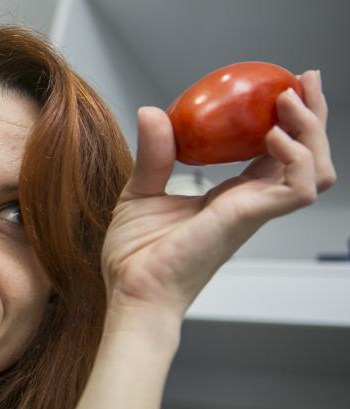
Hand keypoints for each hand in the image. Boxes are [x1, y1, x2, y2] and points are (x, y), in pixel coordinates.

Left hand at [102, 70, 335, 319]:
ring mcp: (254, 212)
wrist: (131, 291)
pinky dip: (296, 157)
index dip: (290, 121)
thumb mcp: (140, 192)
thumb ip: (154, 154)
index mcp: (232, 197)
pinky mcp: (249, 220)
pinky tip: (272, 136)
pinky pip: (297, 188)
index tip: (286, 87)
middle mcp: (251, 203)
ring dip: (311, 132)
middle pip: (307, 156)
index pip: (277, 154)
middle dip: (314, 116)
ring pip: (315, 170)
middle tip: (305, 80)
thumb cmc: (136, 257)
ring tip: (288, 101)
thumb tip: (152, 111)